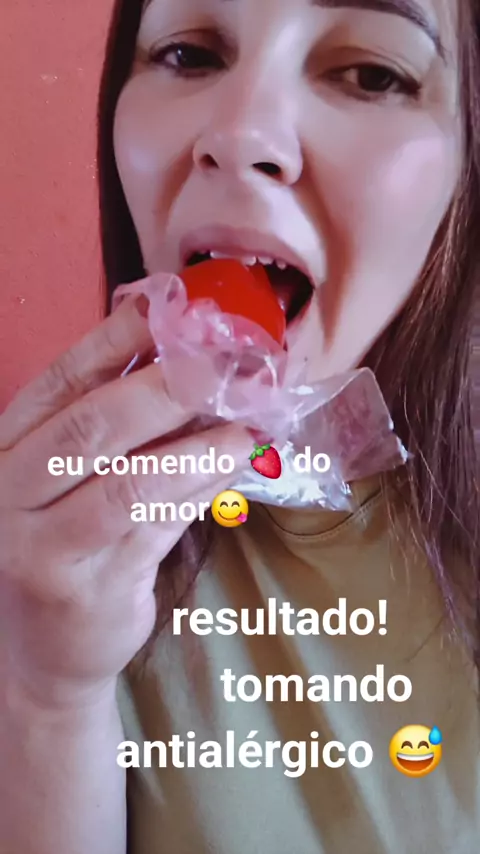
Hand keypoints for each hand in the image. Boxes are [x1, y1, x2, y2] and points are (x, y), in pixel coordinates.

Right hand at [0, 295, 250, 705]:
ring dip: (199, 448)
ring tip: (250, 423)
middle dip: (166, 389)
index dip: (116, 342)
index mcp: (3, 451)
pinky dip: (202, 493)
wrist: (34, 656)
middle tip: (225, 365)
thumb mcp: (59, 481)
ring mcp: (42, 548)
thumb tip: (182, 362)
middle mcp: (8, 495)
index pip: (58, 383)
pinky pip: (157, 529)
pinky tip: (235, 469)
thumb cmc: (56, 547)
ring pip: (130, 484)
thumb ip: (105, 428)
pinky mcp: (88, 591)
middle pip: (91, 428)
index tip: (170, 311)